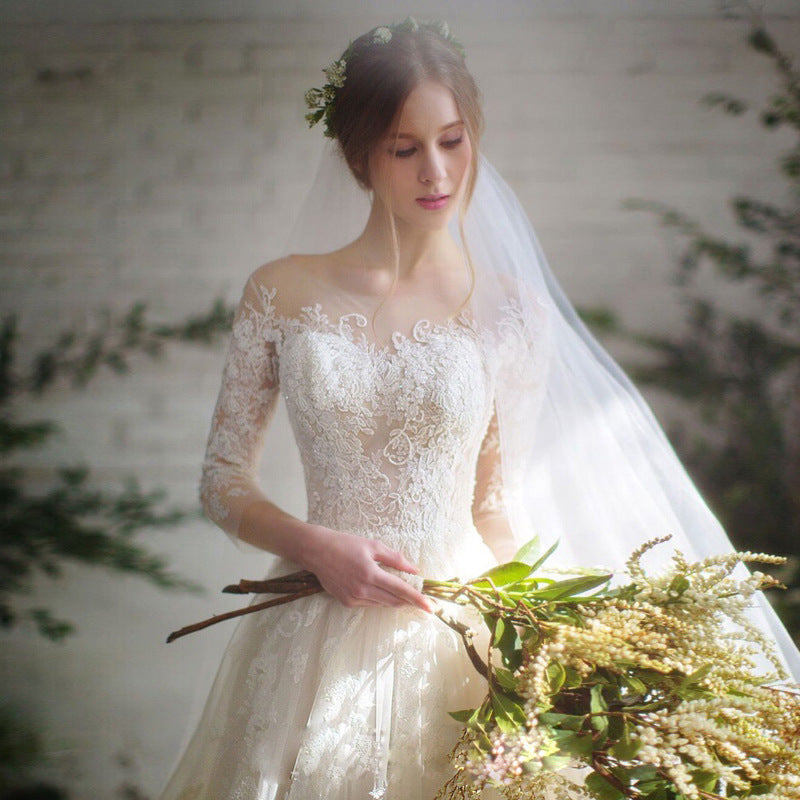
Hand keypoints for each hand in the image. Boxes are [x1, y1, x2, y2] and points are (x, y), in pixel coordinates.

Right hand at [301, 526, 436, 613]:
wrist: (317, 551)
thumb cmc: (346, 544)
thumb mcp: (373, 546)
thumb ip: (396, 559)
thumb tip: (414, 570)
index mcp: (371, 574)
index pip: (401, 590)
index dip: (418, 599)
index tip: (431, 607)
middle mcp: (362, 589)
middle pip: (394, 601)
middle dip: (410, 602)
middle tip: (423, 602)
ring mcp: (353, 598)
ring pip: (382, 604)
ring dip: (394, 599)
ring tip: (402, 592)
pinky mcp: (346, 602)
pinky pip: (370, 603)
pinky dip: (379, 598)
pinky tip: (380, 589)